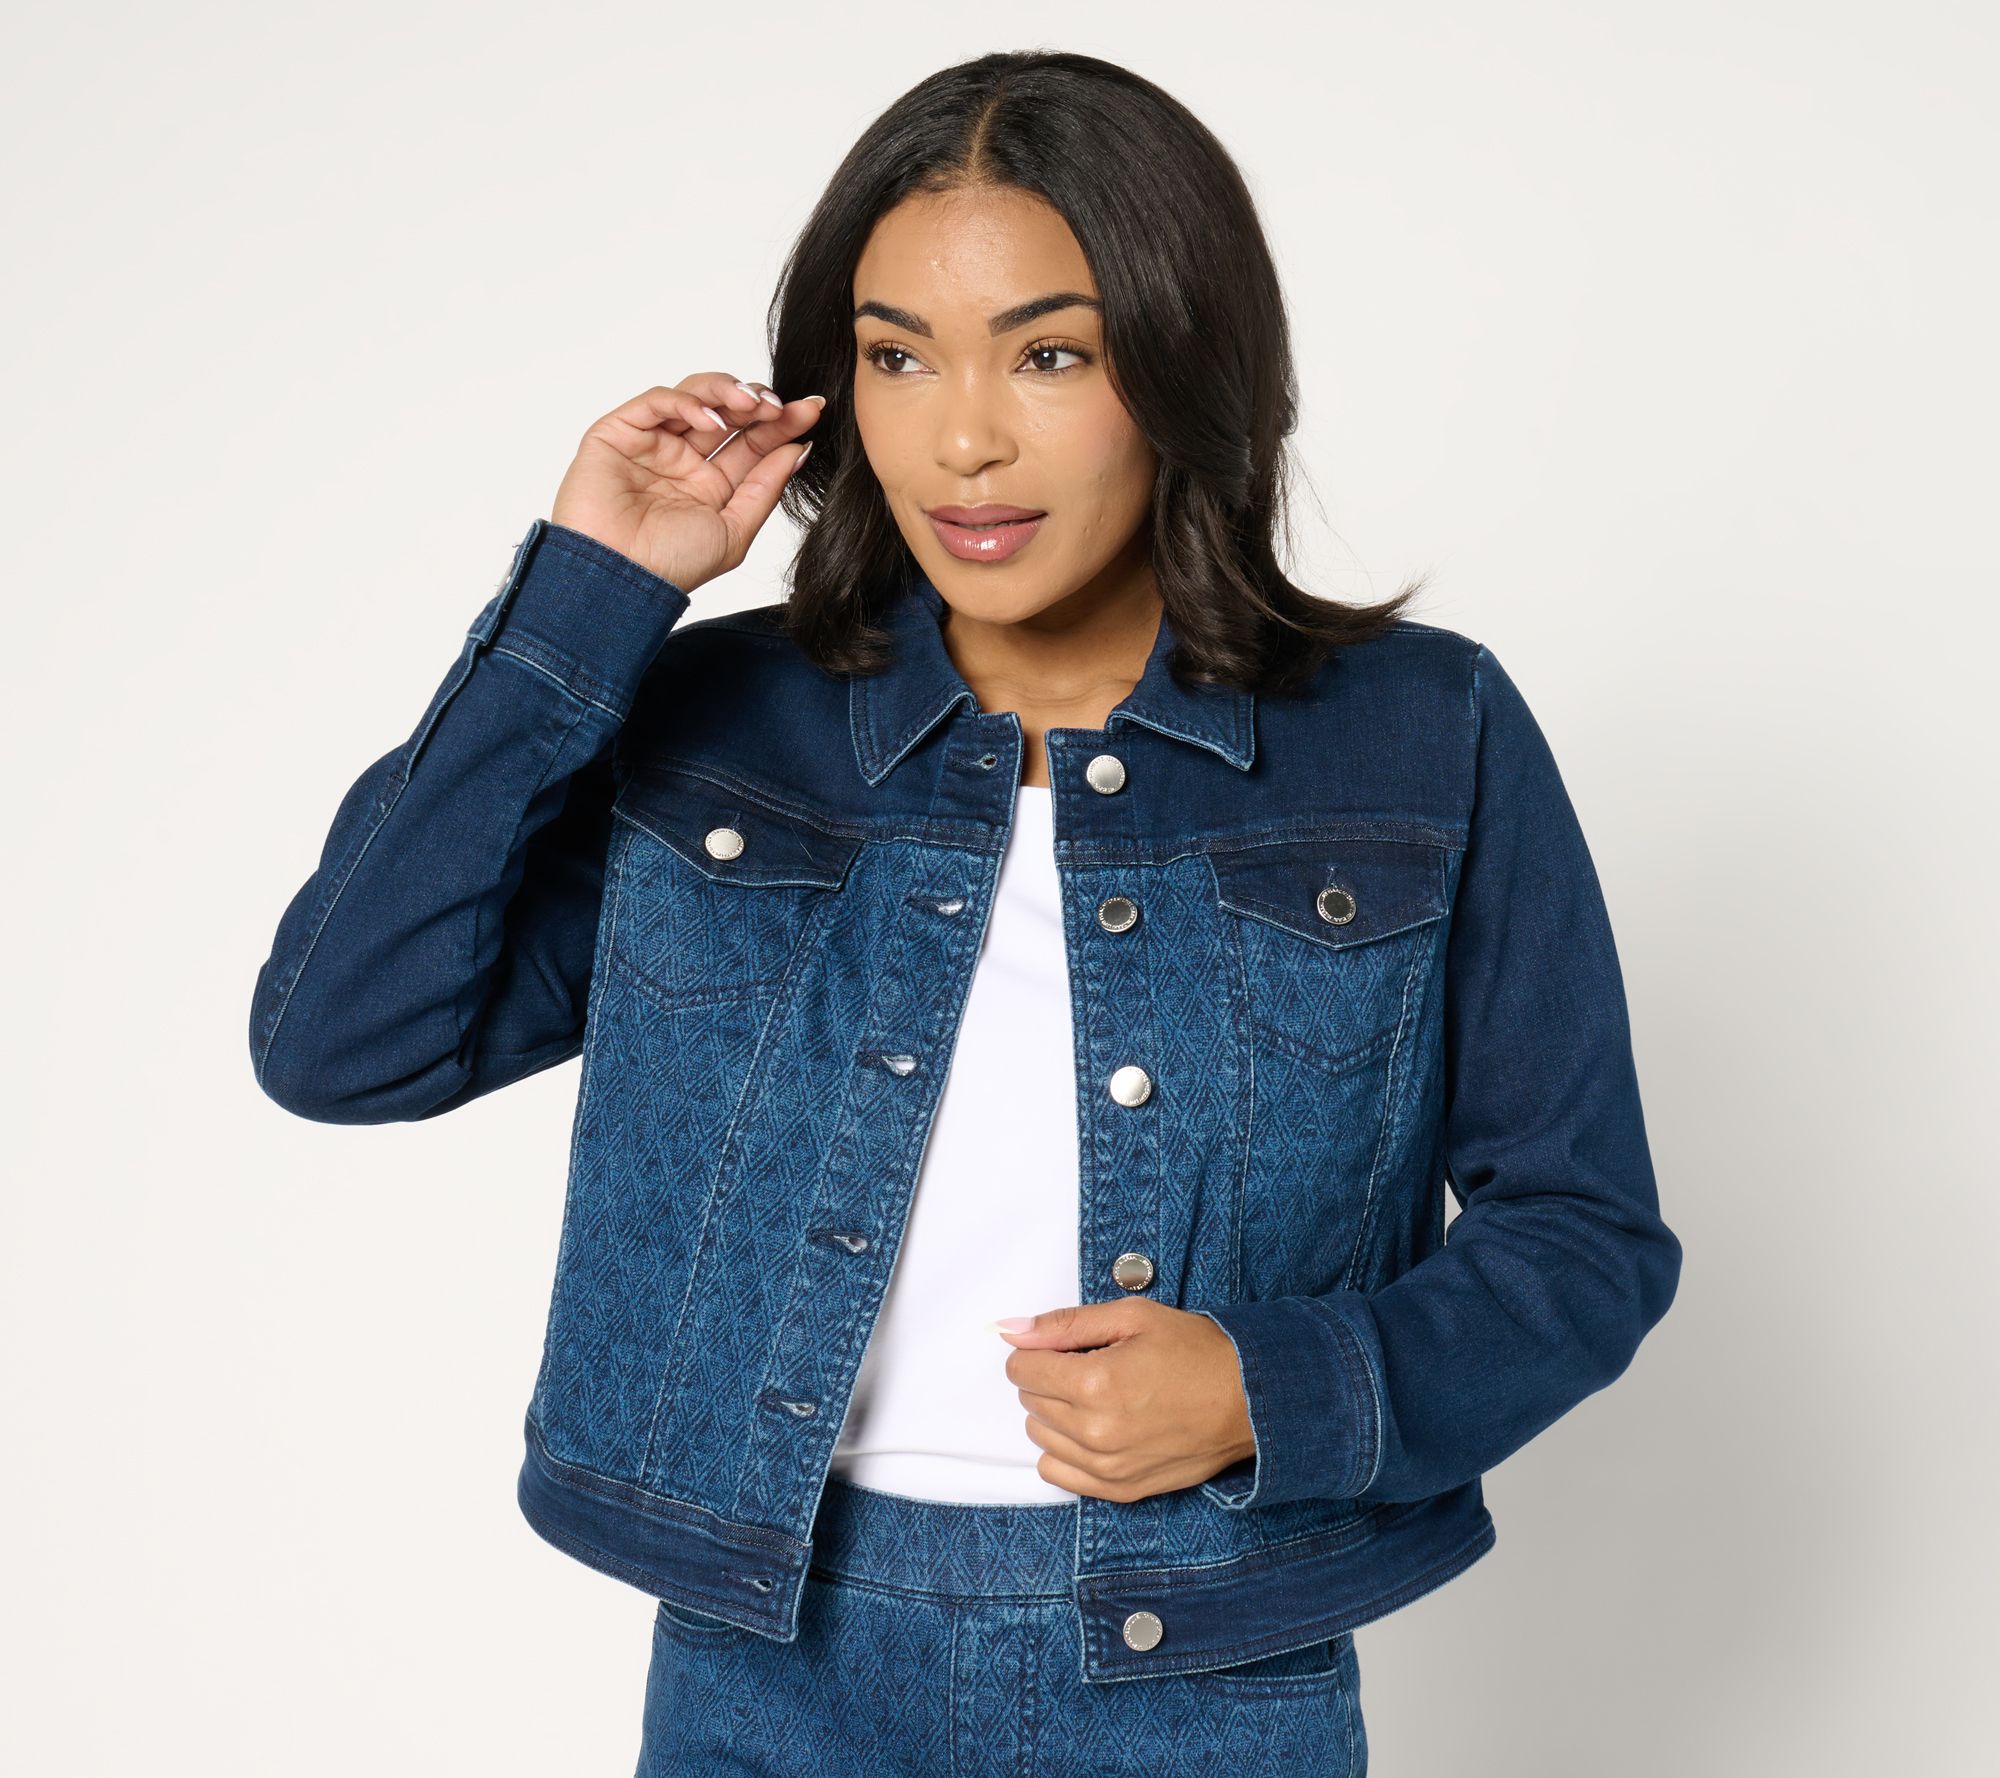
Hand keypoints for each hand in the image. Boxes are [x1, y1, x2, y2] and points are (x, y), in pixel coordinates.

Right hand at [549, 373, 823, 594]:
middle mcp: (682, 460)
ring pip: (694, 396)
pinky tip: (711, 420)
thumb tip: (798, 450)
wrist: (619, 579)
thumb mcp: (735, 530)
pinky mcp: (619, 432)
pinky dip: (687, 403)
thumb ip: (765, 488)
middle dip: (757, 403)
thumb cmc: (671, 566)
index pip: (751, 442)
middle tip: (780, 406)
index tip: (812, 410)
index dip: (781, 424)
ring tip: (752, 404)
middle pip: (727, 414)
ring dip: (727, 393)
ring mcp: (651, 444)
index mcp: (710, 485)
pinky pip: (657, 402)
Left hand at [995, 1300, 1256, 1502]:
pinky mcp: (1120, 1489)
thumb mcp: (1131, 1316)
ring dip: (1056, 1413)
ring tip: (1098, 1395)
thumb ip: (1064, 1323)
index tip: (1063, 1347)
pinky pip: (1058, 1473)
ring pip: (1040, 1437)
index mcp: (1095, 1383)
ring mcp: (1108, 1466)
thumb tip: (1010, 1330)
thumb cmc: (1195, 1352)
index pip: (1022, 1369)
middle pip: (1030, 1402)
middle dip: (1049, 1378)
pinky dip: (1065, 1450)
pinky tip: (1093, 1429)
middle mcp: (1096, 1432)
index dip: (1037, 1352)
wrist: (1248, 1399)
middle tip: (1091, 1365)